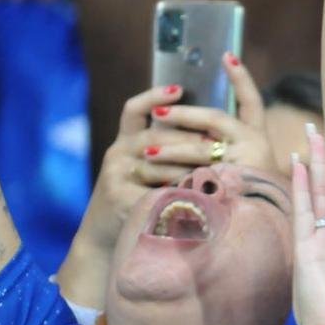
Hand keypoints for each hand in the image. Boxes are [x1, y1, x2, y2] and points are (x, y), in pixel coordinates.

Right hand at [81, 54, 275, 254]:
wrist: (108, 236)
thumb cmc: (142, 199)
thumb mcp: (152, 170)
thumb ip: (172, 151)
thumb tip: (212, 135)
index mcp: (128, 140)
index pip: (135, 109)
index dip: (154, 95)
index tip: (179, 88)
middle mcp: (118, 152)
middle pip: (155, 136)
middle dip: (190, 140)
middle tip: (217, 143)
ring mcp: (115, 174)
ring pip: (157, 163)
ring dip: (187, 167)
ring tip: (215, 169)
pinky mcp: (118, 197)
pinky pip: (152, 190)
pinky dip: (175, 192)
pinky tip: (194, 194)